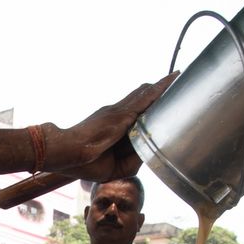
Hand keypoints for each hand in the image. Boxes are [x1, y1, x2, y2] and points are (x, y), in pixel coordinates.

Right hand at [46, 72, 178, 179]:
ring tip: (176, 77)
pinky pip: (146, 98)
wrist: (67, 153)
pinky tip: (172, 81)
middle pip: (141, 98)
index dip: (147, 106)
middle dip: (157, 91)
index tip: (158, 99)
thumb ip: (134, 158)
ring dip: (161, 87)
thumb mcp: (116, 166)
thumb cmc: (84, 163)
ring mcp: (120, 112)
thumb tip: (150, 152)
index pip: (134, 113)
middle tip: (174, 80)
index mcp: (113, 126)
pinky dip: (159, 89)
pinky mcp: (123, 114)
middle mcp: (117, 114)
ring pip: (145, 95)